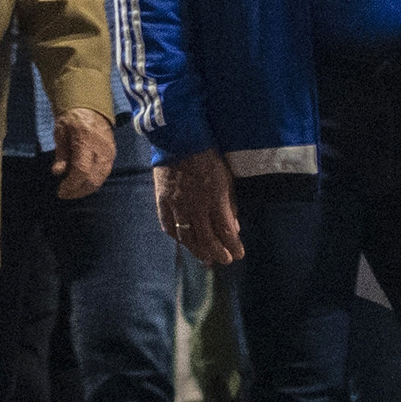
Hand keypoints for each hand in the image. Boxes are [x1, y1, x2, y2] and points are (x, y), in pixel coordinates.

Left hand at [53, 108, 116, 199]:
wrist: (90, 107)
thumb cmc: (72, 120)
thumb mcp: (60, 132)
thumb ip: (61, 153)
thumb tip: (58, 172)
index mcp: (86, 140)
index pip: (81, 170)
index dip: (71, 184)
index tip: (61, 191)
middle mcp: (101, 148)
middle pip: (92, 178)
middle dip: (77, 190)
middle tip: (65, 194)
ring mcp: (109, 152)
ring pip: (100, 179)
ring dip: (86, 189)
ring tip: (73, 191)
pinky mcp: (112, 155)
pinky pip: (104, 174)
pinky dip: (93, 183)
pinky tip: (82, 184)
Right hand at [157, 150, 240, 265]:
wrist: (178, 140)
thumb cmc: (208, 156)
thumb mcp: (226, 178)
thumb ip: (230, 204)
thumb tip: (234, 227)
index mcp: (215, 200)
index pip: (226, 232)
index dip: (233, 247)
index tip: (238, 255)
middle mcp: (196, 207)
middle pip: (207, 240)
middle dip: (217, 254)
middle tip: (224, 261)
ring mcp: (177, 206)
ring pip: (187, 238)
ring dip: (198, 251)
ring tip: (205, 259)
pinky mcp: (162, 202)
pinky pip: (169, 226)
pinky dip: (177, 237)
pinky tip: (184, 242)